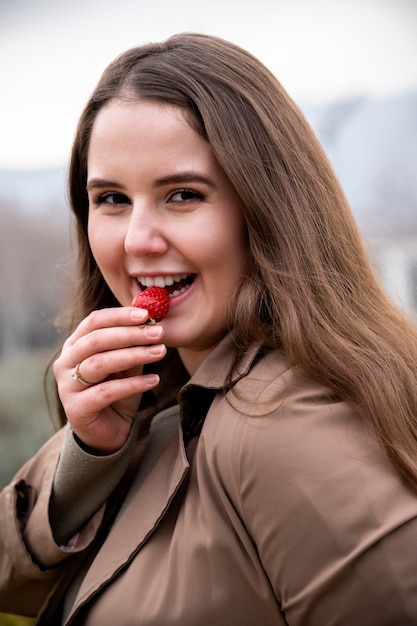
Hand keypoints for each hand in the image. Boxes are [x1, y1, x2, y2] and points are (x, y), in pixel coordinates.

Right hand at [53, 306, 165, 453]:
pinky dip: (132, 384)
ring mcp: (67, 385)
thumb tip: (151, 321)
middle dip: (130, 334)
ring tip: (160, 352)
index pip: (94, 321)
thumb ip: (133, 344)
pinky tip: (154, 380)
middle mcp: (65, 362)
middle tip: (158, 333)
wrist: (109, 430)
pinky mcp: (76, 408)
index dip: (120, 316)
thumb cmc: (118, 390)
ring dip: (133, 355)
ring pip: (100, 363)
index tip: (147, 314)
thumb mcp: (128, 364)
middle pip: (96, 340)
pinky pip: (106, 391)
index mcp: (75, 344)